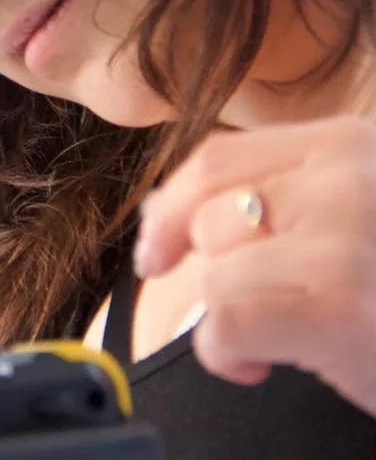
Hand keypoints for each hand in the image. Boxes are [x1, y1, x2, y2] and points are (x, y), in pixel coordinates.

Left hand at [134, 116, 375, 415]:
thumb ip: (308, 198)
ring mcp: (344, 236)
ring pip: (216, 261)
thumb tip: (199, 217)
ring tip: (263, 344)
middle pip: (210, 208)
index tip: (155, 241)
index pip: (221, 156)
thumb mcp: (369, 212)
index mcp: (351, 145)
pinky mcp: (339, 304)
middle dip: (195, 264)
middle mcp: (346, 176)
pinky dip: (222, 350)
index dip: (171, 201)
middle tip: (213, 306)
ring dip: (221, 312)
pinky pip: (226, 315)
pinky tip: (254, 364)